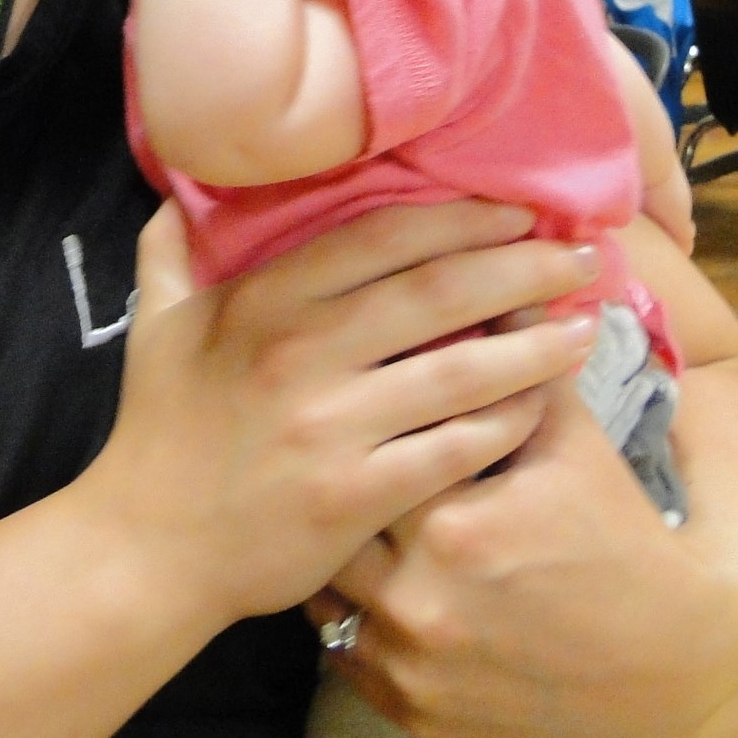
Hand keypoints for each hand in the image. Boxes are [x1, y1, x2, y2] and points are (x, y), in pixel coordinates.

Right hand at [82, 200, 602, 637]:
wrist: (151, 546)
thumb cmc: (159, 425)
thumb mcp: (156, 322)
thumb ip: (171, 248)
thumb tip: (182, 191)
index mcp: (264, 301)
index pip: (380, 238)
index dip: (458, 218)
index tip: (514, 211)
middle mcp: (304, 352)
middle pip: (439, 293)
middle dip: (521, 269)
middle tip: (579, 257)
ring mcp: (335, 425)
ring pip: (461, 371)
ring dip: (535, 346)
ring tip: (586, 330)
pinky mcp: (361, 494)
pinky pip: (457, 448)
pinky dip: (508, 423)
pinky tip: (541, 406)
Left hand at [311, 376, 737, 737]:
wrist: (670, 672)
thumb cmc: (617, 538)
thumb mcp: (569, 443)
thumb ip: (513, 358)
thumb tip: (474, 274)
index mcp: (455, 529)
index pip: (370, 440)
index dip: (361, 406)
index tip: (353, 379)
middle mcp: (419, 604)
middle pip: (334, 510)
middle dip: (333, 468)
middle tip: (323, 430)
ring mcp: (405, 663)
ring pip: (322, 577)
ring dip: (324, 534)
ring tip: (325, 485)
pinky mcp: (402, 706)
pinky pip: (333, 639)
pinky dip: (336, 598)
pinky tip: (342, 553)